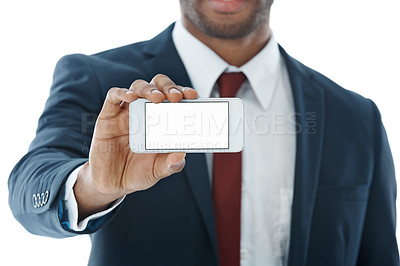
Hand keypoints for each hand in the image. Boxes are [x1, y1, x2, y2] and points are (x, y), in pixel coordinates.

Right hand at [74, 74, 197, 219]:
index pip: (173, 98)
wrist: (112, 184)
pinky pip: (113, 97)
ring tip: (157, 98)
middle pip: (157, 86)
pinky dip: (122, 92)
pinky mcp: (107, 117)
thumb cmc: (137, 172)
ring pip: (137, 87)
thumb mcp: (158, 171)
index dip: (183, 93)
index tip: (193, 95)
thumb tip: (181, 155)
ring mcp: (126, 113)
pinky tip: (131, 97)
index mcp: (160, 121)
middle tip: (176, 97)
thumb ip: (170, 164)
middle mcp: (145, 113)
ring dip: (149, 89)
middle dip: (168, 87)